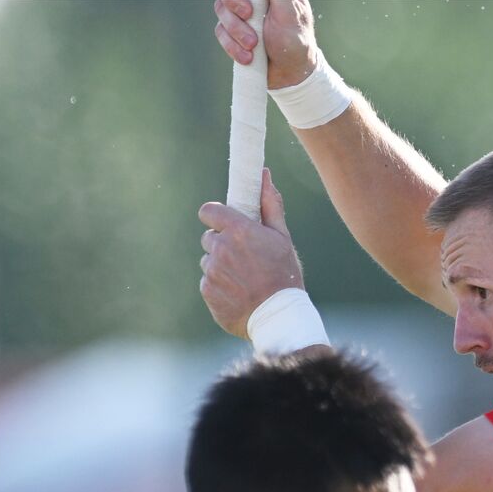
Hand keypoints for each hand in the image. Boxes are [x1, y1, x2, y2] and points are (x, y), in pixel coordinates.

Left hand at [198, 168, 303, 338]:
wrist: (280, 316)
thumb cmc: (285, 275)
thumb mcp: (282, 238)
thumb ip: (270, 205)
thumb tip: (264, 175)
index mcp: (239, 230)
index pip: (208, 211)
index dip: (215, 217)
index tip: (224, 224)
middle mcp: (221, 248)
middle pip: (209, 238)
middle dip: (222, 244)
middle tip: (244, 259)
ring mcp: (212, 270)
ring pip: (208, 261)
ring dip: (221, 267)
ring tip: (245, 280)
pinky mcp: (207, 290)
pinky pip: (208, 282)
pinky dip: (220, 287)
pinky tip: (240, 294)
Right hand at [214, 0, 320, 89]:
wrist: (291, 74)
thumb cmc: (296, 42)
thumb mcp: (292, 13)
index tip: (249, 9)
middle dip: (235, 10)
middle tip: (249, 20)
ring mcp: (241, 15)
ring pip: (221, 11)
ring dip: (236, 32)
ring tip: (253, 47)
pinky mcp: (233, 32)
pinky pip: (220, 33)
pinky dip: (233, 47)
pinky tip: (248, 57)